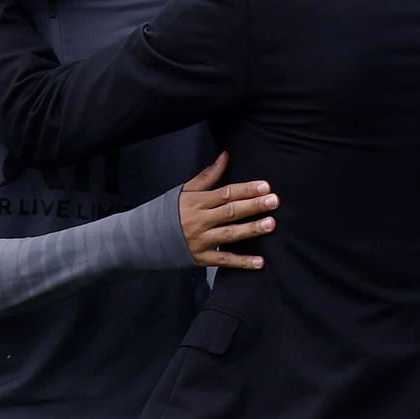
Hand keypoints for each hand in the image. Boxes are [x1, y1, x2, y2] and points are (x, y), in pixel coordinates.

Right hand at [180, 152, 277, 268]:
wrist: (144, 238)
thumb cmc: (169, 211)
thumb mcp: (186, 190)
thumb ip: (209, 175)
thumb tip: (226, 156)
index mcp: (197, 202)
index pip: (226, 193)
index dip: (246, 189)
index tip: (265, 186)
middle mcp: (200, 221)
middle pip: (230, 212)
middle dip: (253, 206)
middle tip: (274, 201)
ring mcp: (201, 241)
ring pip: (230, 234)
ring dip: (251, 230)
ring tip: (271, 224)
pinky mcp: (202, 258)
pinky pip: (225, 261)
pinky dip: (242, 262)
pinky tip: (260, 262)